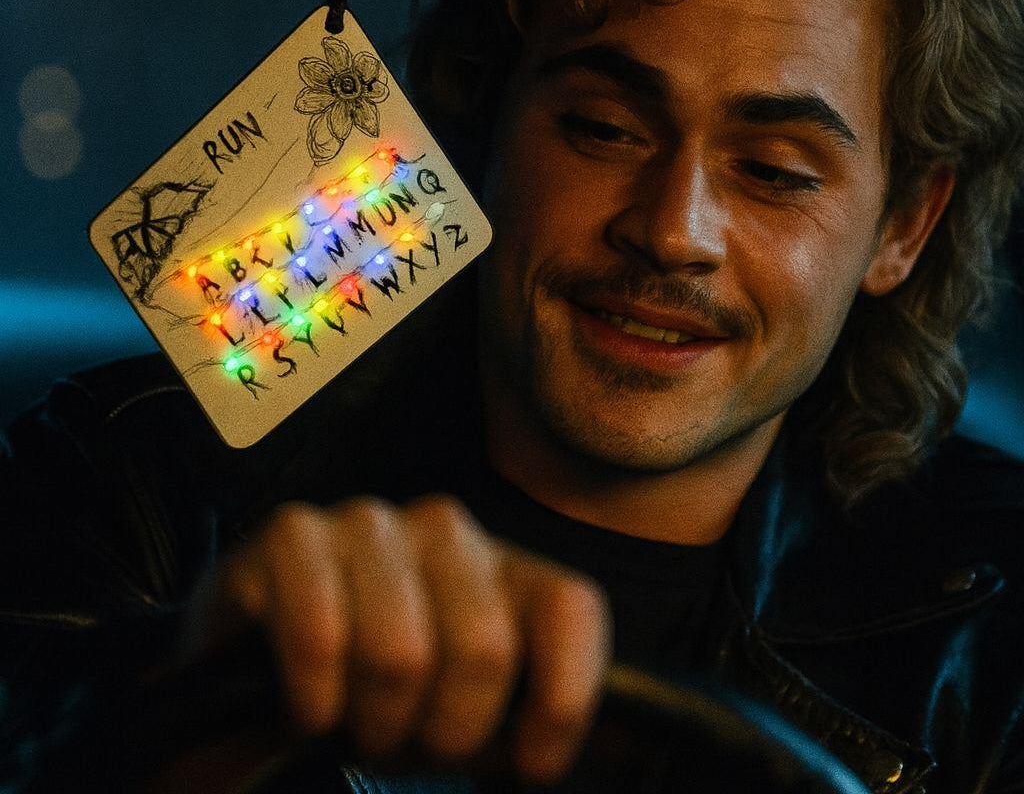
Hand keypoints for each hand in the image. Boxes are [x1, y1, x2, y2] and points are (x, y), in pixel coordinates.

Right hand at [182, 494, 610, 783]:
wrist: (263, 683)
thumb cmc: (387, 700)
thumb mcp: (479, 720)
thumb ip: (551, 720)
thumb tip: (639, 747)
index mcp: (506, 567)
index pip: (573, 610)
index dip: (561, 706)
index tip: (525, 765)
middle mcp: (447, 530)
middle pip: (486, 648)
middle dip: (441, 732)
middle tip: (405, 739)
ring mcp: (370, 522)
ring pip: (401, 650)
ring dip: (371, 721)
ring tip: (355, 719)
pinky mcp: (293, 534)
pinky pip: (319, 634)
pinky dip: (312, 698)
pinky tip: (307, 700)